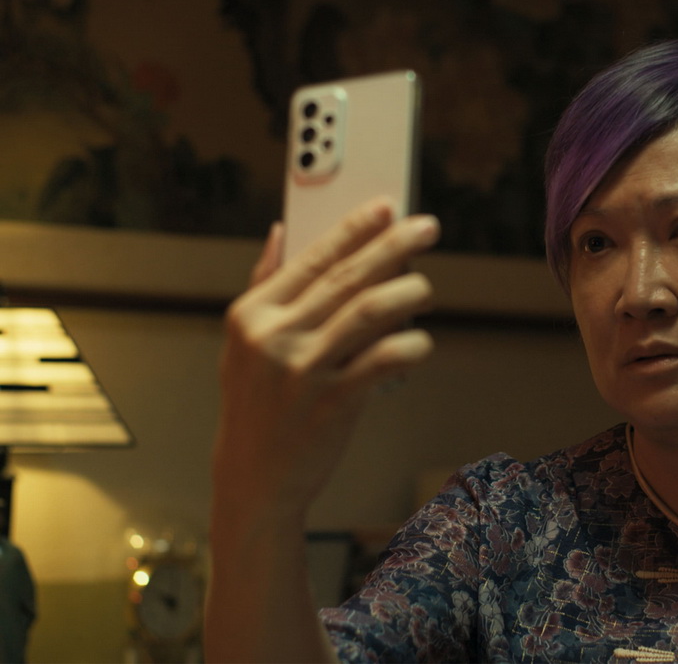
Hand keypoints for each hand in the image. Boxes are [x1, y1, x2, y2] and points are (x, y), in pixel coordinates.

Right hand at [212, 198, 438, 524]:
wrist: (255, 479)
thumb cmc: (257, 407)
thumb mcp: (243, 345)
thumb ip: (264, 284)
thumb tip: (281, 230)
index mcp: (252, 314)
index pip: (311, 257)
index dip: (353, 228)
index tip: (386, 205)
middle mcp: (274, 336)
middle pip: (345, 277)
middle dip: (392, 246)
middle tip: (427, 226)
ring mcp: (302, 369)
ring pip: (367, 312)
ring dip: (407, 291)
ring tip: (427, 285)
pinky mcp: (331, 402)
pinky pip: (382, 361)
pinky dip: (409, 346)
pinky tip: (423, 343)